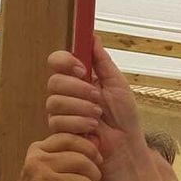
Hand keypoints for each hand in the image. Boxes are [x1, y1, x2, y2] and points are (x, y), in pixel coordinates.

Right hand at [45, 40, 142, 163]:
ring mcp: (61, 111)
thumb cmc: (124, 115)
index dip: (64, 62)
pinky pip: (57, 120)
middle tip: (98, 98)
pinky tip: (92, 129)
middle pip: (54, 81)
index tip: (82, 69)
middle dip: (78, 90)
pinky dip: (78, 123)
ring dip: (81, 108)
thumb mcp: (117, 84)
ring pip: (54, 101)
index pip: (57, 61)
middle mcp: (66, 92)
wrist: (126, 144)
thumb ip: (102, 61)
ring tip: (98, 116)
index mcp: (78, 78)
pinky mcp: (59, 130)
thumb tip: (92, 36)